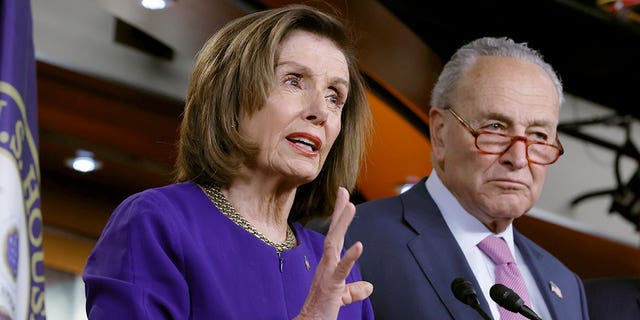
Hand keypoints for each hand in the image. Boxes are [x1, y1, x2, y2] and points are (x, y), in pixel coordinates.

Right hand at [295, 187, 372, 319]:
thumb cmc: (322, 310)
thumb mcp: (341, 297)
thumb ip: (354, 290)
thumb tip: (369, 287)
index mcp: (329, 265)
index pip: (336, 236)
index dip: (339, 217)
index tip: (344, 197)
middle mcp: (326, 264)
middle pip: (333, 233)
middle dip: (338, 212)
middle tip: (343, 190)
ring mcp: (327, 273)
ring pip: (334, 244)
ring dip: (342, 224)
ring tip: (350, 205)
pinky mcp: (331, 286)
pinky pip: (340, 269)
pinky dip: (350, 257)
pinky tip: (359, 245)